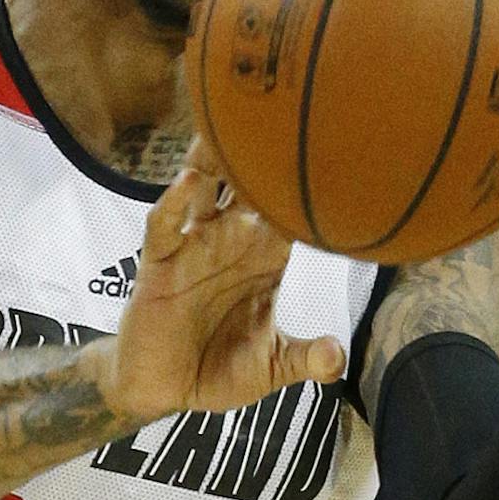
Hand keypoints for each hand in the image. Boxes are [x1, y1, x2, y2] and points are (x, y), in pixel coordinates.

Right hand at [99, 138, 345, 422]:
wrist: (165, 390)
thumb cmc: (219, 368)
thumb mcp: (271, 368)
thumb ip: (306, 359)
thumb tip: (339, 360)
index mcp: (265, 259)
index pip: (292, 211)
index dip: (310, 184)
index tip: (336, 149)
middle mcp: (231, 242)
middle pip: (249, 186)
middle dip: (262, 153)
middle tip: (283, 109)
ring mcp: (194, 249)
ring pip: (203, 192)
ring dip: (213, 161)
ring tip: (228, 128)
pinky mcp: (159, 264)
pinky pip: (164, 226)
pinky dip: (173, 203)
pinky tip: (186, 182)